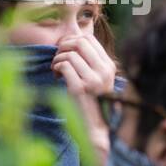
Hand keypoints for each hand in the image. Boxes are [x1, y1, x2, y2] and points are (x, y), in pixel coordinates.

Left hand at [51, 33, 116, 157]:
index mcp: (109, 67)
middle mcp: (104, 71)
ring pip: (69, 54)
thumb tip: (77, 38)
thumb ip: (92, 61)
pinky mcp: (80, 88)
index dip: (72, 40)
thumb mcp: (98, 79)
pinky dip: (55, 68)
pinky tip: (56, 77)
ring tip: (56, 70)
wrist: (94, 128)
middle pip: (79, 41)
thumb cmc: (91, 102)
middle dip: (63, 46)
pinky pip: (64, 66)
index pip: (89, 39)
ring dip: (57, 60)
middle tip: (58, 58)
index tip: (65, 52)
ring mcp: (93, 80)